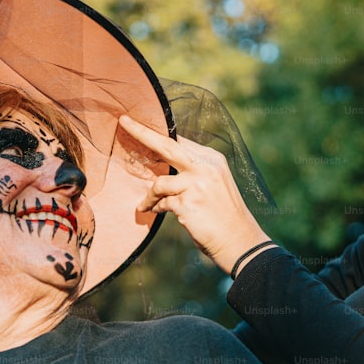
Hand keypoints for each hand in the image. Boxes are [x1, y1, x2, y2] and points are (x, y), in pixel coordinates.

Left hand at [118, 115, 272, 275]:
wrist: (240, 241)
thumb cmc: (223, 214)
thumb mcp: (214, 184)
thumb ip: (193, 171)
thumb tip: (163, 164)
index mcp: (211, 159)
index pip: (179, 142)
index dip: (157, 133)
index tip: (137, 124)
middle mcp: (205, 167)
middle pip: (167, 145)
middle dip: (141, 132)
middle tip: (123, 122)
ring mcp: (197, 185)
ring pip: (159, 183)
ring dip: (149, 197)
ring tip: (144, 206)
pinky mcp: (187, 204)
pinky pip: (161, 203)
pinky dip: (155, 208)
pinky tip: (155, 213)